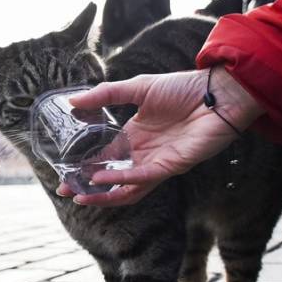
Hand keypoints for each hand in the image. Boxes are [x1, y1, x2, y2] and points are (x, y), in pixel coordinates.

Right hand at [55, 67, 264, 206]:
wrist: (218, 92)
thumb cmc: (184, 88)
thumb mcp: (139, 87)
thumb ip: (106, 94)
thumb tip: (72, 102)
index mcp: (135, 137)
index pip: (104, 158)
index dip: (84, 167)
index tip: (63, 172)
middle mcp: (144, 154)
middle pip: (112, 179)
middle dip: (88, 188)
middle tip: (65, 191)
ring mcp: (158, 162)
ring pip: (127, 188)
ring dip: (103, 194)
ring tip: (80, 195)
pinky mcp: (172, 166)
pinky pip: (142, 178)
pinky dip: (121, 180)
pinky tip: (101, 178)